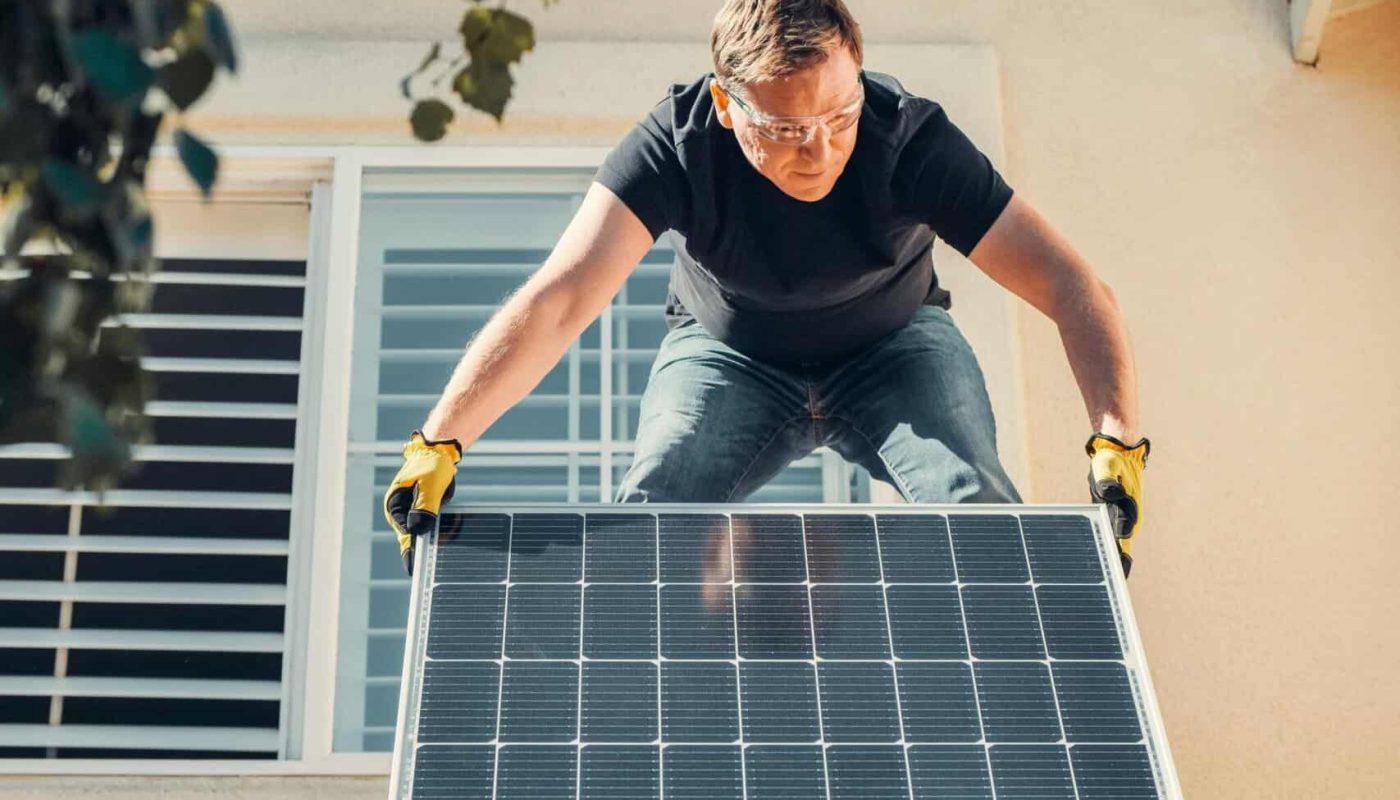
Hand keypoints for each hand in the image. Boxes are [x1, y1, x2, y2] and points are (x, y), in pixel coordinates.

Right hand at [383, 430, 462, 575]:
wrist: (440, 453)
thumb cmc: (432, 464)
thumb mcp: (429, 483)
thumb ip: (425, 505)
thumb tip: (418, 530)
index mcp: (395, 505)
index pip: (403, 533)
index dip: (410, 551)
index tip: (416, 568)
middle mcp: (402, 512)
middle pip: (411, 538)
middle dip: (420, 553)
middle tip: (428, 575)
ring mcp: (414, 513)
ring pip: (422, 535)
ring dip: (431, 545)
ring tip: (441, 565)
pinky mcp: (427, 512)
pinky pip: (432, 528)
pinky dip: (439, 535)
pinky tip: (449, 548)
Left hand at [1085, 432, 1149, 577]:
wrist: (1120, 457)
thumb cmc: (1111, 462)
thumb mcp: (1107, 467)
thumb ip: (1107, 481)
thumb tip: (1111, 494)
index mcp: (1128, 511)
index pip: (1122, 538)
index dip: (1119, 556)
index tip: (1118, 573)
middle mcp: (1128, 520)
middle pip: (1122, 548)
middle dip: (1118, 568)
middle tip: (1114, 589)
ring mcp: (1122, 521)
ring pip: (1117, 546)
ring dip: (1113, 562)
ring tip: (1108, 585)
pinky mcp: (1116, 519)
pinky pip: (1111, 540)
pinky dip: (1108, 553)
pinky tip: (1101, 568)